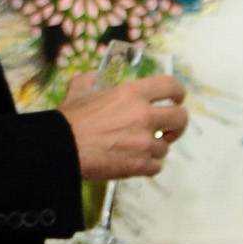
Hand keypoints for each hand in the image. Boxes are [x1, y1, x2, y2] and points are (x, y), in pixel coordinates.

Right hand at [62, 72, 189, 178]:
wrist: (61, 147)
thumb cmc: (70, 118)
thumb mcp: (80, 88)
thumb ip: (94, 79)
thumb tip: (98, 77)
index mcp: (132, 93)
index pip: (171, 86)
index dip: (178, 93)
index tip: (176, 99)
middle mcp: (144, 116)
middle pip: (181, 118)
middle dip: (177, 123)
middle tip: (167, 127)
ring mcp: (145, 142)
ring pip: (166, 146)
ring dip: (156, 147)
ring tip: (139, 147)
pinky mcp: (141, 165)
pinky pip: (157, 166)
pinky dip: (148, 165)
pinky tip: (136, 161)